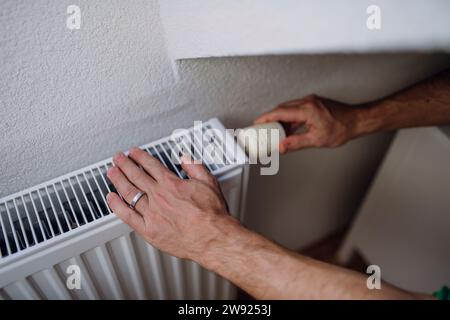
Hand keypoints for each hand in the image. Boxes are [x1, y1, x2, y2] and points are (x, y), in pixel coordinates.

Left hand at [106, 148, 234, 261]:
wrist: (212, 238)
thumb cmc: (212, 215)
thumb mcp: (208, 182)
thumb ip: (195, 167)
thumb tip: (185, 158)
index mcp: (171, 184)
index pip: (150, 165)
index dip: (139, 157)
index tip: (133, 153)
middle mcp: (159, 196)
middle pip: (136, 176)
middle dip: (124, 165)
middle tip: (117, 159)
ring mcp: (152, 213)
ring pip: (129, 192)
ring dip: (118, 180)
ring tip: (111, 173)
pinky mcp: (149, 230)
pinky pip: (127, 215)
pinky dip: (117, 206)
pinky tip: (111, 199)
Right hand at [255, 95, 359, 153]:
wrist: (358, 120)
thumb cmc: (342, 128)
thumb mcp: (317, 140)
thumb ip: (296, 143)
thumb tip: (282, 147)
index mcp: (307, 109)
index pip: (280, 112)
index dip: (266, 118)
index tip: (257, 123)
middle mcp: (308, 102)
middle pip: (282, 108)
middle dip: (270, 119)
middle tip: (263, 129)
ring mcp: (311, 101)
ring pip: (289, 108)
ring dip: (281, 119)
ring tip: (275, 131)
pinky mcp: (314, 103)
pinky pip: (296, 108)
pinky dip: (290, 118)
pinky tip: (289, 128)